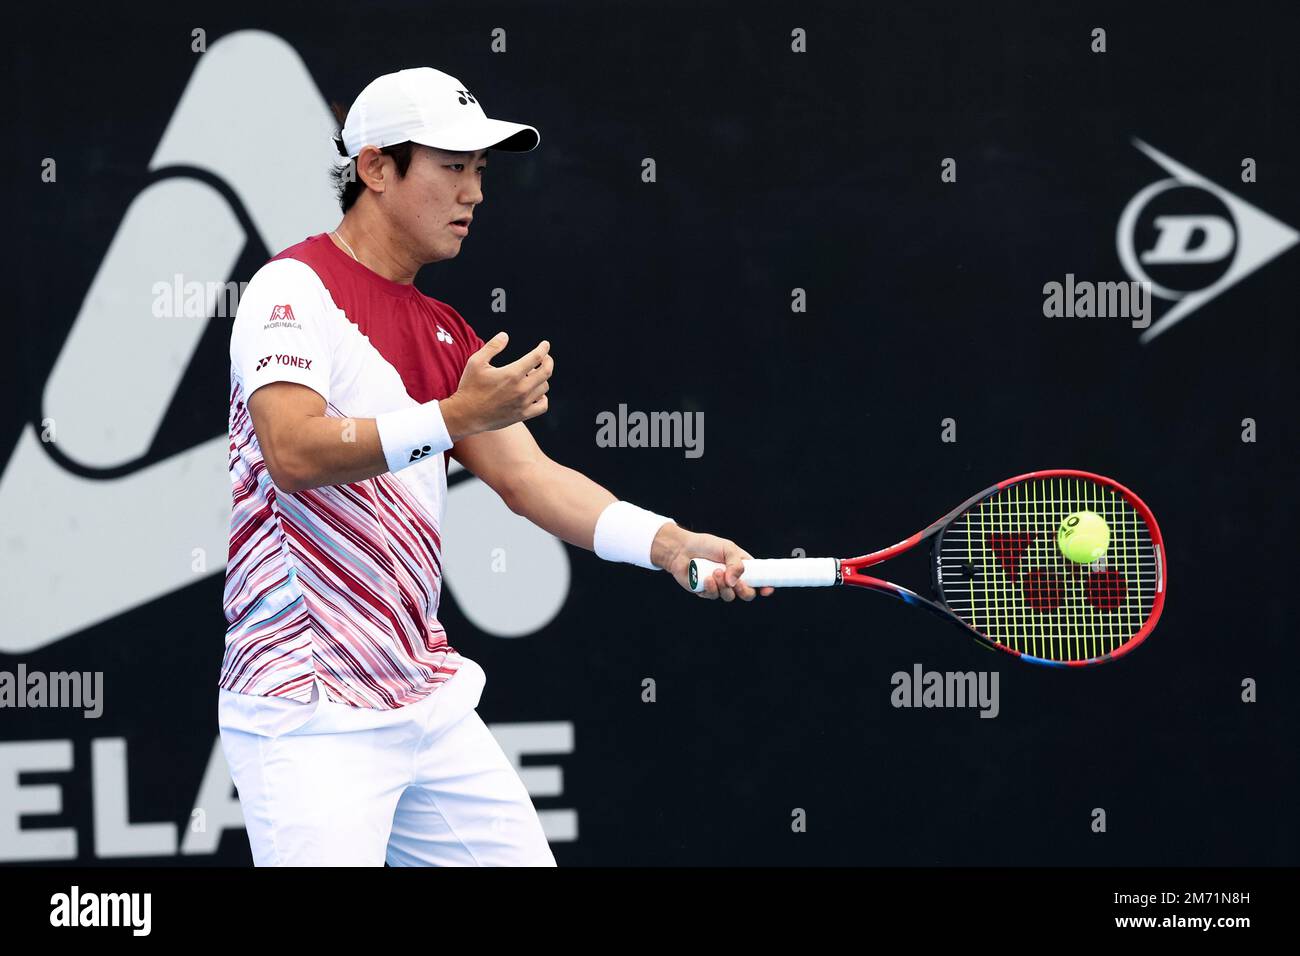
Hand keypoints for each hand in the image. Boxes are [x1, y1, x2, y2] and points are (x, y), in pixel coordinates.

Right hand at [442, 332, 552, 439]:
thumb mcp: (476, 362)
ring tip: (532, 375)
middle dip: (548, 361)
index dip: (543, 348)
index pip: (537, 357)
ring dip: (541, 378)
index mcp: (512, 374)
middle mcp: (521, 389)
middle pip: (546, 371)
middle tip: (545, 358)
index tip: (545, 345)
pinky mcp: (522, 415)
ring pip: (544, 387)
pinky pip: (542, 406)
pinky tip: (536, 394)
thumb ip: (492, 347)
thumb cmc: (469, 387)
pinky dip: (543, 398)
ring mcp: (523, 403)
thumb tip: (505, 335)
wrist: (465, 415)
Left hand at [652, 524, 775, 601]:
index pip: (759, 580)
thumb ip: (736, 564)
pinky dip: (711, 587)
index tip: (767, 589)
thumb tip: (735, 582)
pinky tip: (706, 577)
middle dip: (744, 591)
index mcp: (742, 567)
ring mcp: (720, 587)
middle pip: (747, 594)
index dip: (765, 587)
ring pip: (730, 597)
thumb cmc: (706, 545)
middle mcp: (733, 579)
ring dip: (724, 586)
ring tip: (715, 572)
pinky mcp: (706, 592)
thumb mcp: (727, 548)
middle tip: (736, 582)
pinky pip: (713, 596)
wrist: (682, 549)